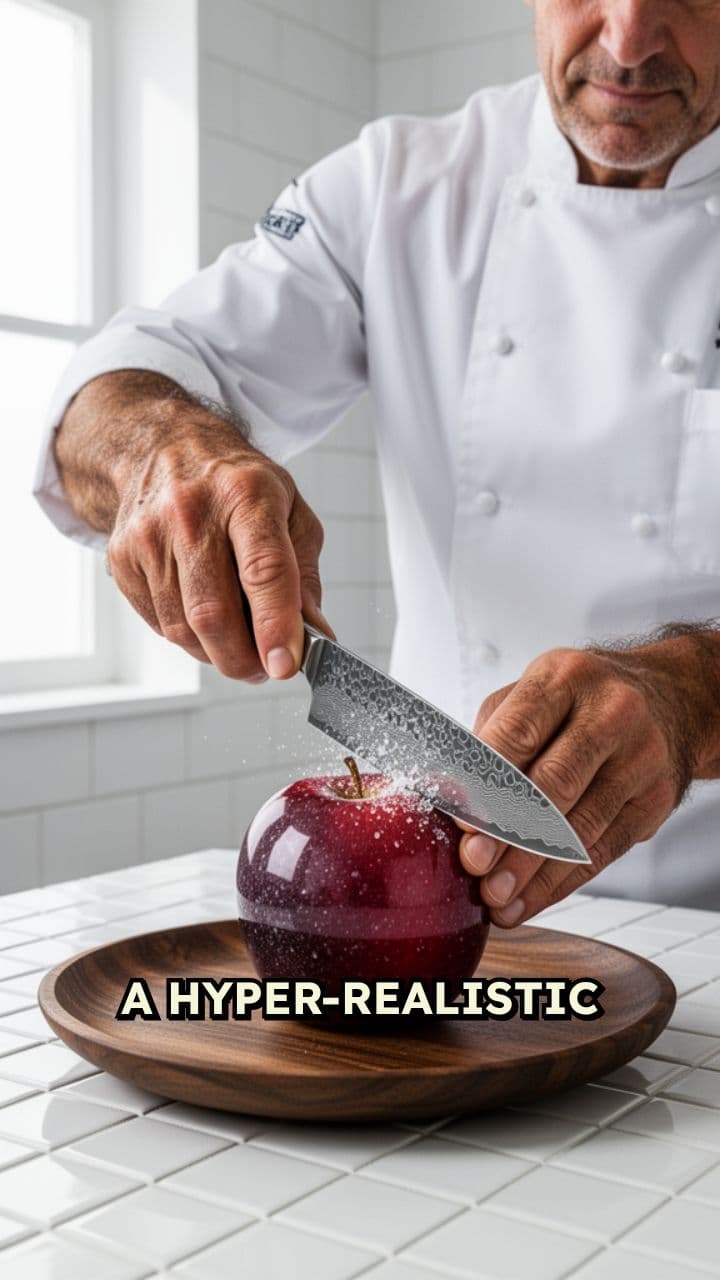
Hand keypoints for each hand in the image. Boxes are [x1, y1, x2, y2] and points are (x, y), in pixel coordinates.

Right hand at [108, 417, 334, 680]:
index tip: (285, 666)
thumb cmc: (236, 484)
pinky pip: (159, 624)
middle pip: (213, 613)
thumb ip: (305, 576)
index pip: (263, 570)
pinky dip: (188, 638)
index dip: (275, 626)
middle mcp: (191, 512)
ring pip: (183, 628)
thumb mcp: (290, 512)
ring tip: (238, 645)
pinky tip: (204, 618)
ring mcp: (149, 536)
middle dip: (243, 659)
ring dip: (217, 653)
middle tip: (264, 669)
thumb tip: (313, 636)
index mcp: (246, 493)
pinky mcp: (122, 559)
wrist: (163, 448)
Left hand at [455, 643, 698, 927]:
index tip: (461, 821)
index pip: (519, 733)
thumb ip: (490, 740)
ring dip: (532, 871)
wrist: (667, 700)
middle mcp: (611, 713)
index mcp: (565, 677)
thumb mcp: (532, 695)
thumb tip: (444, 794)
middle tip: (475, 865)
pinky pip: (603, 851)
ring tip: (496, 897)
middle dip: (509, 832)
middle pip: (553, 784)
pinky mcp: (657, 800)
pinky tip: (527, 900)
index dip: (487, 782)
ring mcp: (641, 757)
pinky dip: (560, 884)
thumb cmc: (578, 702)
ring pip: (580, 827)